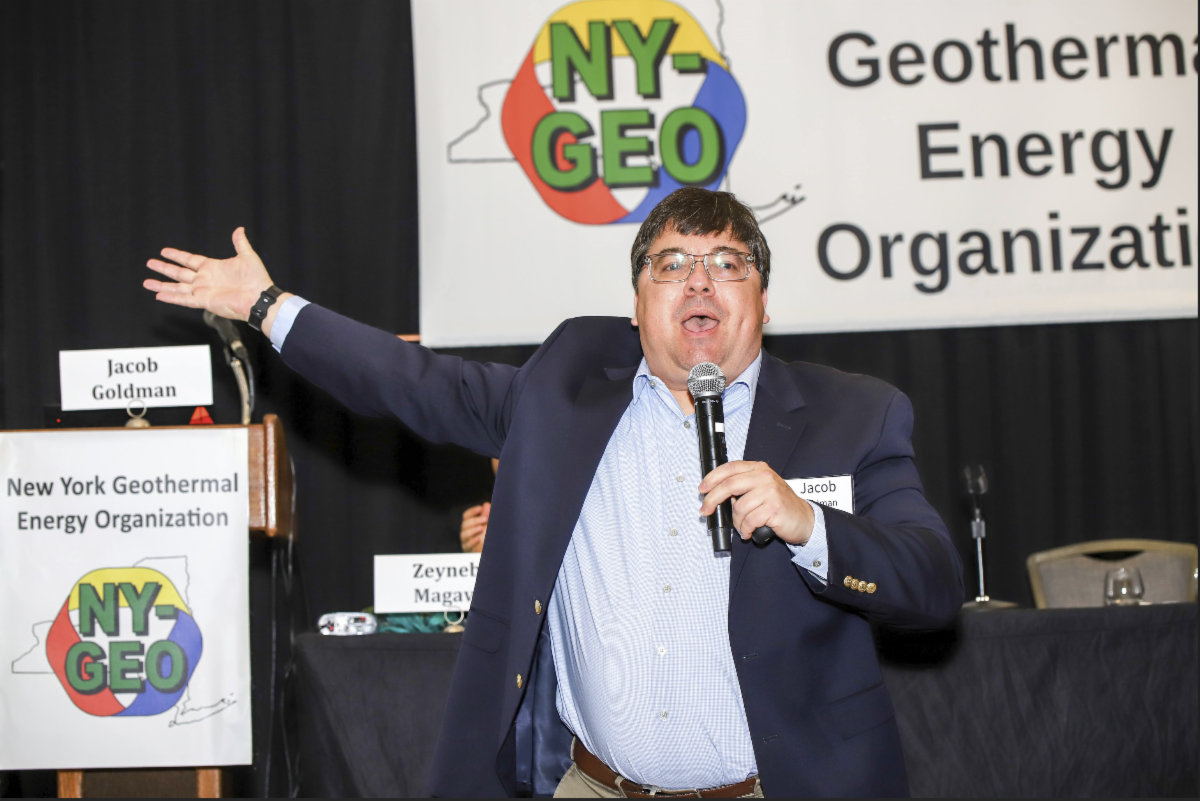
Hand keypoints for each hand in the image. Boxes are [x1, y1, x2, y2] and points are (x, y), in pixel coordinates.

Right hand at [143, 227, 277, 322]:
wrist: (259, 297)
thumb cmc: (257, 279)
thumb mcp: (247, 256)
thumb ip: (240, 243)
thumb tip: (239, 229)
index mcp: (212, 268)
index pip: (190, 260)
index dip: (177, 256)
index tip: (164, 251)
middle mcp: (205, 279)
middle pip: (179, 273)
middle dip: (164, 268)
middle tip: (150, 263)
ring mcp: (203, 291)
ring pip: (177, 287)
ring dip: (162, 285)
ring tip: (146, 282)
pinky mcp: (204, 301)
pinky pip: (184, 299)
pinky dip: (171, 297)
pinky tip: (159, 295)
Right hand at [460, 502, 489, 552]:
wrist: (492, 552)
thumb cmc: (490, 537)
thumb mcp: (489, 524)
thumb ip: (487, 515)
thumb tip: (485, 504)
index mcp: (470, 525)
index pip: (466, 516)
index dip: (472, 511)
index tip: (480, 508)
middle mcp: (466, 532)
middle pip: (464, 524)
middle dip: (475, 521)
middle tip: (485, 519)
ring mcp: (466, 541)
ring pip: (464, 534)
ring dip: (473, 530)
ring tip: (481, 528)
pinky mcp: (467, 550)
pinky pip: (467, 545)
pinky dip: (472, 541)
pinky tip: (478, 539)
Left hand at [699, 461, 814, 544]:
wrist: (804, 519)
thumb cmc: (780, 505)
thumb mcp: (762, 488)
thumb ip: (743, 486)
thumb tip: (716, 495)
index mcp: (758, 468)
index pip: (730, 468)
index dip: (712, 478)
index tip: (702, 489)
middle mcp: (764, 477)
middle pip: (729, 485)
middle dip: (712, 500)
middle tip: (705, 510)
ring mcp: (770, 492)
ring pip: (739, 508)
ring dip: (736, 522)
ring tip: (742, 527)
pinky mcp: (773, 508)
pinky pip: (749, 521)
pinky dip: (745, 529)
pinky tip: (749, 532)